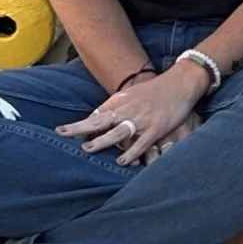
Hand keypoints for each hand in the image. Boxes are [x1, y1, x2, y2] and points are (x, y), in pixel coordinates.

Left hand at [57, 61, 206, 164]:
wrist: (181, 82)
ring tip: (87, 148)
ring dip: (102, 140)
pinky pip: (141, 143)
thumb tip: (96, 117)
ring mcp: (142, 119)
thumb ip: (115, 106)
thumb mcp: (132, 94)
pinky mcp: (157, 128)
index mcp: (122, 102)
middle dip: (81, 129)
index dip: (79, 124)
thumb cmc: (155, 90)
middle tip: (63, 135)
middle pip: (101, 121)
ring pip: (118, 132)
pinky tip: (121, 162)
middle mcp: (129, 110)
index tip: (61, 131)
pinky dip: (131, 153)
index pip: (96, 115)